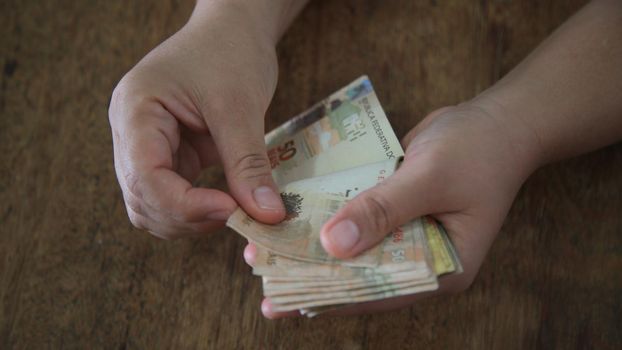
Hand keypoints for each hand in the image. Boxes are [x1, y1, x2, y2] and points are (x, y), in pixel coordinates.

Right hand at [108, 3, 286, 238]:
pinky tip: (229, 204)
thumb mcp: (240, 107)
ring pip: (153, 206)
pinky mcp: (171, 156)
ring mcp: (147, 147)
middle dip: (188, 217)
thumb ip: (248, 164)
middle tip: (238, 215)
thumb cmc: (230, 52)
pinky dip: (199, 209)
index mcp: (135, 112)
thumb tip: (266, 216)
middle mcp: (131, 134)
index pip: (144, 177)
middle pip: (143, 199)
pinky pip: (174, 196)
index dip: (185, 205)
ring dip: (191, 220)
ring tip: (235, 210)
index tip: (230, 210)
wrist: (233, 31)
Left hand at [248, 99, 542, 317]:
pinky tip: (297, 221)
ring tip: (267, 252)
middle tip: (263, 277)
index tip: (285, 298)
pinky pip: (359, 222)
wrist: (498, 121)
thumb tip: (333, 244)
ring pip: (356, 249)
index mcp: (442, 268)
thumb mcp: (429, 178)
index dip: (331, 295)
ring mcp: (409, 237)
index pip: (379, 292)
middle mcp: (422, 259)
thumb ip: (383, 210)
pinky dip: (331, 221)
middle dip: (315, 275)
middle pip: (362, 275)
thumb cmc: (476, 150)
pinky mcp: (396, 213)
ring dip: (317, 249)